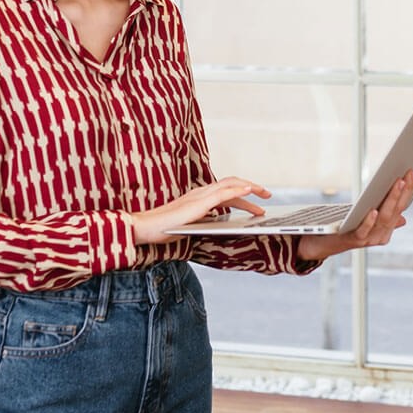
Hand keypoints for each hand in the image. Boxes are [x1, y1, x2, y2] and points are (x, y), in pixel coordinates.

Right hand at [127, 177, 271, 244]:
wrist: (145, 228)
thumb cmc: (164, 228)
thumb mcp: (191, 224)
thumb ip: (204, 220)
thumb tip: (219, 223)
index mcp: (199, 197)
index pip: (226, 190)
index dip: (243, 193)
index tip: (257, 200)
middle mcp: (201, 192)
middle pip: (231, 183)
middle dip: (252, 187)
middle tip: (267, 195)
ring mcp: (199, 196)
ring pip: (230, 185)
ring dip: (250, 187)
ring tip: (264, 193)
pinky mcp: (198, 204)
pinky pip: (222, 194)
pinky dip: (238, 191)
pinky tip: (249, 192)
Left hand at [296, 170, 412, 262]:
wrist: (324, 243)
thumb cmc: (347, 226)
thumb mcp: (367, 218)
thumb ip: (384, 217)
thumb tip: (403, 218)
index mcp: (386, 229)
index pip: (401, 207)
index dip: (409, 191)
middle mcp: (381, 236)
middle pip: (395, 211)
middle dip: (404, 191)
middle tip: (410, 173)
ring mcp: (368, 239)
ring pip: (383, 218)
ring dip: (392, 199)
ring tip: (398, 182)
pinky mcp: (353, 240)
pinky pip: (364, 230)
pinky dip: (370, 221)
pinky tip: (374, 210)